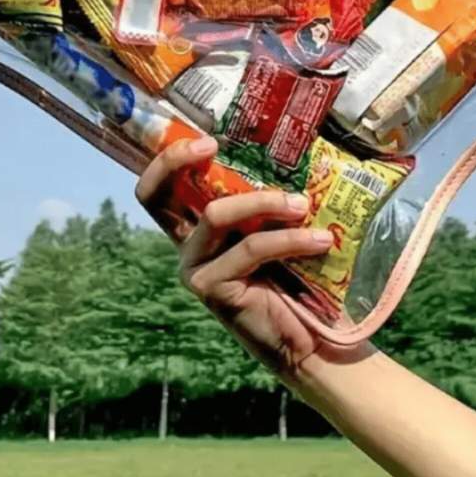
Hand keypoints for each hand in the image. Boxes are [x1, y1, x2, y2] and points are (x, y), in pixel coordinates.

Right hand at [135, 135, 335, 377]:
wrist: (313, 338)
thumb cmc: (298, 278)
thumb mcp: (275, 228)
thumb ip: (267, 201)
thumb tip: (292, 149)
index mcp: (198, 226)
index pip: (160, 188)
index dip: (168, 157)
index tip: (207, 138)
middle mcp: (188, 245)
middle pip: (155, 195)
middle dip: (175, 160)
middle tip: (212, 144)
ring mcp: (195, 267)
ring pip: (217, 213)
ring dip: (266, 203)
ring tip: (305, 207)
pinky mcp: (211, 287)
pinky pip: (251, 247)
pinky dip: (290, 239)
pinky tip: (320, 240)